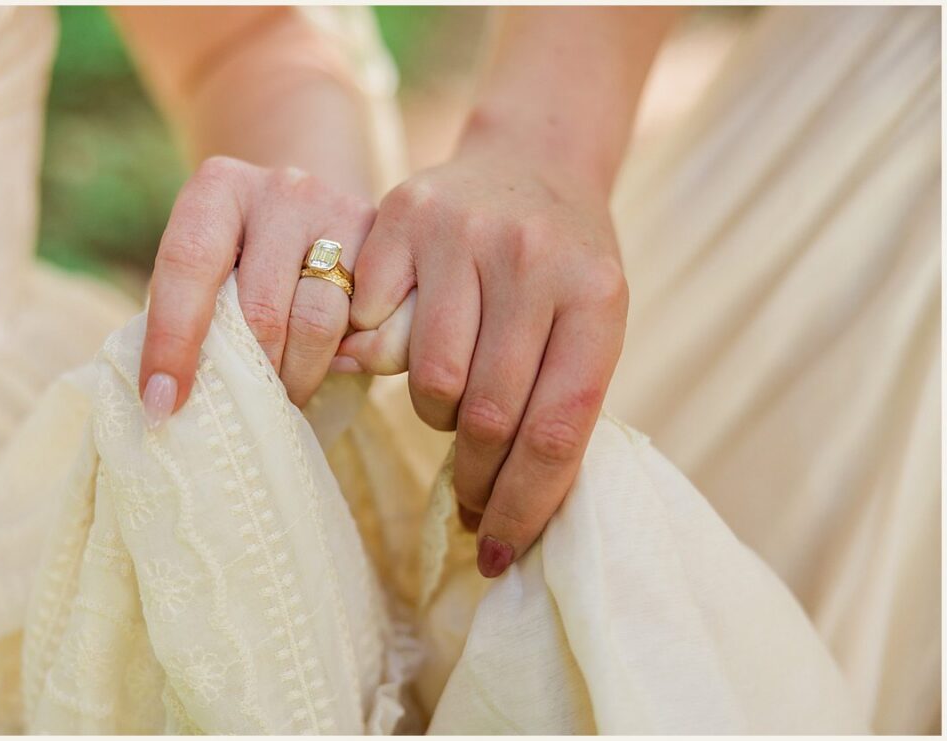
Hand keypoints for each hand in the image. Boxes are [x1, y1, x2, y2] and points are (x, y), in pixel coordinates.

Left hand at [139, 156, 375, 424]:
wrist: (310, 211)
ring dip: (297, 377)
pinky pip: (368, 324)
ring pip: (318, 323)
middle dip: (250, 377)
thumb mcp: (206, 269)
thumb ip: (190, 314)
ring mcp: (336, 207)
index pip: (187, 265)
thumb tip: (168, 398)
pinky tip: (333, 362)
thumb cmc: (240, 257)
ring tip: (285, 394)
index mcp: (217, 188)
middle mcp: (280, 188)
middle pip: (261, 309)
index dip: (172, 340)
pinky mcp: (383, 238)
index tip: (161, 403)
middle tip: (244, 410)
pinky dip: (349, 359)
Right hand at [340, 141, 627, 578]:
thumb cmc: (565, 265)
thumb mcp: (590, 324)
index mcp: (596, 296)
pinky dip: (385, 354)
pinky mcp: (402, 215)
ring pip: (431, 379)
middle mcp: (532, 259)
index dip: (523, 505)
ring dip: (436, 417)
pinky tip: (405, 348)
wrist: (533, 157)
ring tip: (449, 408)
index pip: (556, 429)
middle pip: (489, 414)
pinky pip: (376, 324)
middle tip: (469, 499)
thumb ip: (559, 404)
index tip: (498, 551)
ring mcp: (463, 233)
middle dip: (476, 477)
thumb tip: (510, 524)